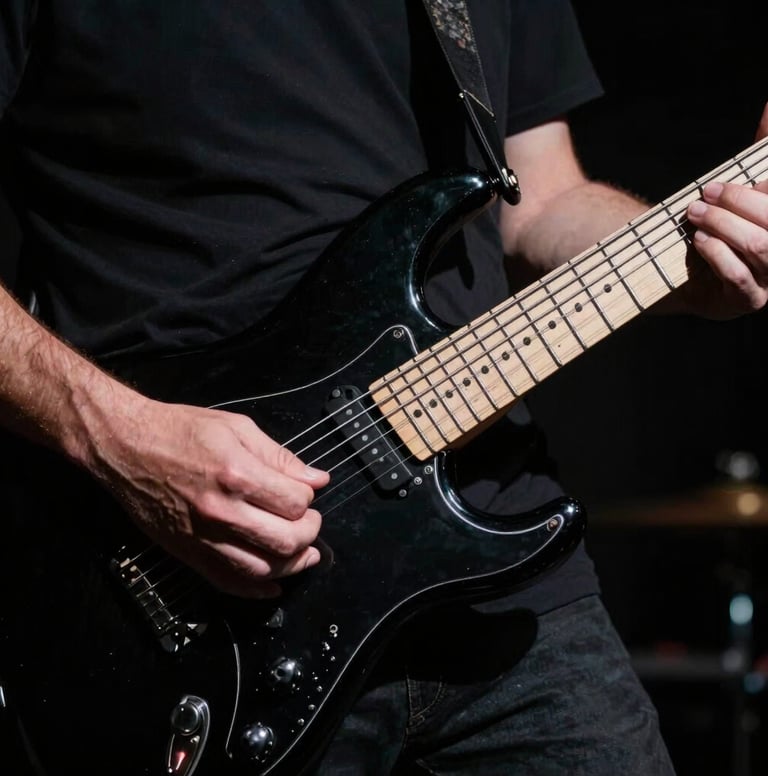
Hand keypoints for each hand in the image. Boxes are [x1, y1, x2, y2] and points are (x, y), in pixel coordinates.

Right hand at [87, 394, 328, 597]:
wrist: (125, 446)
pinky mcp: (188, 553)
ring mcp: (203, 537)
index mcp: (237, 474)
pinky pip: (228, 582)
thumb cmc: (179, 430)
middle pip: (286, 540)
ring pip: (263, 568)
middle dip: (309, 533)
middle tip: (310, 521)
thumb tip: (317, 479)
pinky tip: (274, 584)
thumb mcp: (237, 427)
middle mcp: (222, 511)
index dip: (309, 499)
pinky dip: (256, 590)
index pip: (295, 503)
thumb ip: (279, 456)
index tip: (306, 493)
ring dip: (292, 564)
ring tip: (304, 552)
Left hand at [683, 102, 767, 318]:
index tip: (721, 183)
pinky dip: (717, 254)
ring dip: (724, 226)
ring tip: (696, 215)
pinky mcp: (748, 301)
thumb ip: (760, 152)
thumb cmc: (723, 227)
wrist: (689, 274)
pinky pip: (738, 276)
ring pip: (759, 247)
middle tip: (704, 195)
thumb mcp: (742, 190)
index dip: (758, 189)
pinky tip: (700, 242)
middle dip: (738, 203)